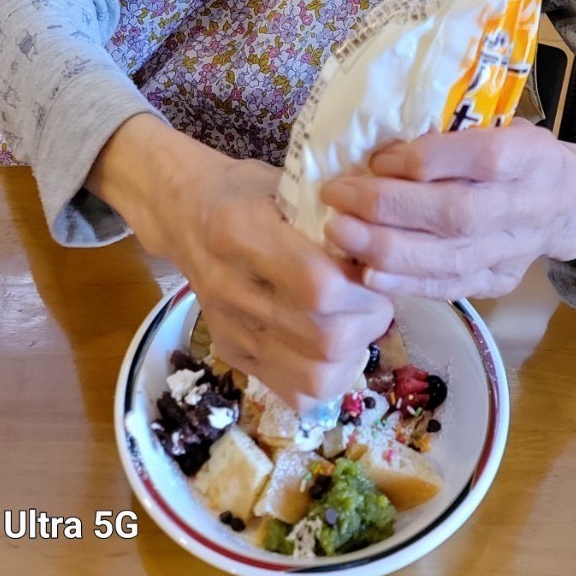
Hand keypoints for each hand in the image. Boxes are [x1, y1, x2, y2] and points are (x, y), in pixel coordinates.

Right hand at [89, 114, 393, 410]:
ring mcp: (229, 328)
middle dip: (368, 321)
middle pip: (324, 338)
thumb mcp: (291, 182)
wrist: (185, 213)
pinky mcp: (232, 354)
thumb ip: (334, 214)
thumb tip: (389, 250)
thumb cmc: (247, 190)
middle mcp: (230, 287)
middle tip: (377, 299)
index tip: (377, 270)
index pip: (320, 286)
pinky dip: (329, 376)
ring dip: (354, 352)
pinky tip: (335, 347)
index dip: (364, 287)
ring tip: (358, 322)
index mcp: (241, 232)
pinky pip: (295, 393)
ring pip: (315, 375)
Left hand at [321, 122, 575, 300]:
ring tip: (338, 232)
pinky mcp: (498, 281)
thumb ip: (454, 134)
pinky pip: (448, 287)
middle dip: (387, 206)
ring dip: (384, 248)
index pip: (479, 158)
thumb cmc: (522, 155)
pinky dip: (404, 282)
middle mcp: (523, 206)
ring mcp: (512, 251)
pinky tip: (366, 271)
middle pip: (454, 213)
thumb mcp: (502, 125)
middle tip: (337, 196)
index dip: (423, 160)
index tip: (376, 159)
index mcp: (529, 156)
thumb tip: (382, 144)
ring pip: (447, 258)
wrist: (573, 203)